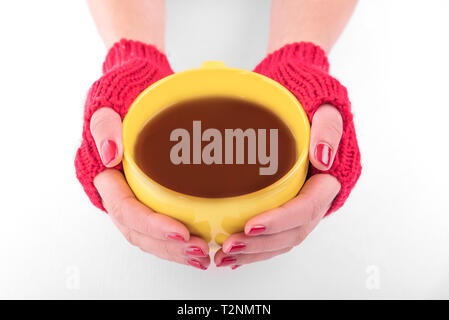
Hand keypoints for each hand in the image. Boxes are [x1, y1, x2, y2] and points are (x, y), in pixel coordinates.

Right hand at [91, 107, 210, 269]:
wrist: (131, 107)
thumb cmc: (120, 108)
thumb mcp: (107, 108)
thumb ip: (104, 125)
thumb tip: (111, 152)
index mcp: (107, 181)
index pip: (126, 210)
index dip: (152, 224)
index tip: (180, 231)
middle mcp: (120, 198)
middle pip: (140, 232)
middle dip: (169, 246)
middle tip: (200, 249)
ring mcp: (135, 204)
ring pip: (151, 238)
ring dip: (176, 251)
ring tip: (203, 255)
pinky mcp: (150, 203)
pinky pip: (161, 231)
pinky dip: (178, 243)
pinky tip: (200, 247)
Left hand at [215, 104, 341, 268]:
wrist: (307, 113)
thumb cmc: (313, 111)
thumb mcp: (326, 109)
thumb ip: (328, 128)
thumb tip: (322, 158)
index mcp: (326, 182)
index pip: (305, 208)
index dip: (279, 220)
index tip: (251, 225)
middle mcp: (314, 202)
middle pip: (290, 233)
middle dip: (260, 244)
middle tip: (228, 245)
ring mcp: (300, 210)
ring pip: (280, 241)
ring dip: (253, 253)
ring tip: (223, 257)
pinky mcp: (285, 211)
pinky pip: (273, 238)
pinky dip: (253, 249)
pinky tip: (233, 255)